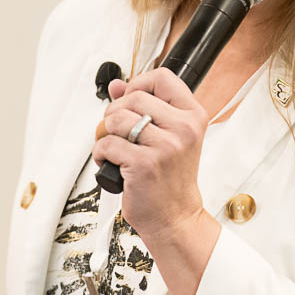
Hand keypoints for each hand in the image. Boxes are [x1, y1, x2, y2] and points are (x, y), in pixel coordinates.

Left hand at [92, 68, 208, 243]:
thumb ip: (145, 107)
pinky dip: (101, 152)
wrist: (175, 216)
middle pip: (134, 97)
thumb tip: (117, 85)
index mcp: (193, 117)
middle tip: (117, 130)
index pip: (162, 78)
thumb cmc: (171, 179)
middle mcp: (183, 129)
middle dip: (116, 112)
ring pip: (116, 119)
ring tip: (114, 147)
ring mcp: (165, 147)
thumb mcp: (169, 137)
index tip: (131, 101)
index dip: (139, 84)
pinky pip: (107, 143)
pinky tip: (111, 162)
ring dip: (105, 132)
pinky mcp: (144, 164)